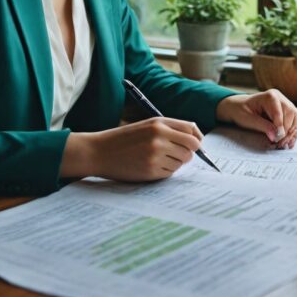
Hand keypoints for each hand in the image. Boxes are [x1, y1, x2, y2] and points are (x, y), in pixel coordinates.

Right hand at [60, 117, 202, 180]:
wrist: (100, 152)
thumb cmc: (125, 139)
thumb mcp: (147, 125)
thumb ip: (170, 129)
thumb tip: (196, 140)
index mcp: (159, 123)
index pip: (191, 130)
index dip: (197, 138)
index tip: (195, 144)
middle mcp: (159, 137)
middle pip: (192, 147)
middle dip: (189, 152)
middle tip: (179, 154)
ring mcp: (156, 155)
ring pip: (182, 161)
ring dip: (175, 162)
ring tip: (157, 159)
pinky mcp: (151, 171)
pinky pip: (170, 173)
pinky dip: (165, 171)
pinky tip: (150, 166)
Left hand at [216, 90, 296, 148]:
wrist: (239, 107)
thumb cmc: (241, 111)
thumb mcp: (247, 119)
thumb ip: (262, 126)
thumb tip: (275, 136)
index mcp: (270, 96)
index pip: (279, 111)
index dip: (280, 126)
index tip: (278, 139)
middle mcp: (280, 98)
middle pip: (291, 114)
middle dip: (287, 131)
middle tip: (280, 145)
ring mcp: (286, 104)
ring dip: (293, 132)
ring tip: (285, 145)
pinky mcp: (288, 112)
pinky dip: (295, 131)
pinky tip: (289, 141)